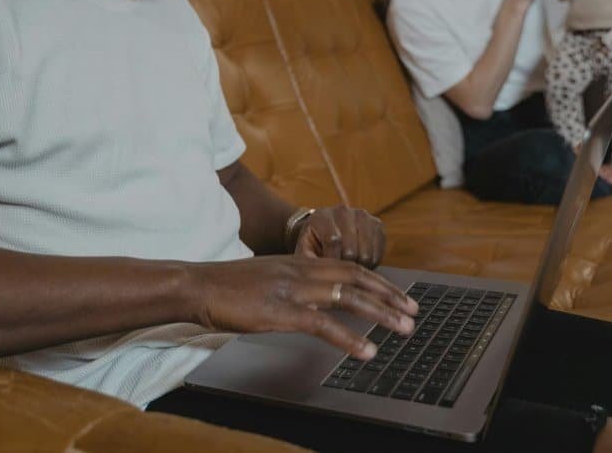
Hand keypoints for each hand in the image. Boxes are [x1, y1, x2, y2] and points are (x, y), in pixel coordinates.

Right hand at [189, 256, 418, 359]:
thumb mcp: (268, 277)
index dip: (379, 281)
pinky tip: (366, 350)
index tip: (400, 295)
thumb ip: (293, 283)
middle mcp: (303, 270)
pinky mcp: (281, 311)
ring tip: (403, 329)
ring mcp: (294, 289)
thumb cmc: (227, 286)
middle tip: (413, 312)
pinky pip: (323, 325)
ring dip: (381, 314)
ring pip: (348, 298)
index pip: (350, 268)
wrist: (198, 285)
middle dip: (390, 296)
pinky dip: (349, 338)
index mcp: (300, 262)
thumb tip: (313, 299)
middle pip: (358, 278)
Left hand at [293, 205, 385, 267]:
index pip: (334, 241)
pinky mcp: (377, 224)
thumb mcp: (304, 253)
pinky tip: (360, 260)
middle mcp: (343, 211)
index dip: (333, 261)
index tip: (329, 271)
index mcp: (322, 216)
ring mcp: (362, 216)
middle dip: (345, 266)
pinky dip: (371, 261)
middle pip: (352, 249)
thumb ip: (309, 262)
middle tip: (338, 270)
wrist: (323, 233)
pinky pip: (379, 252)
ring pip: (367, 253)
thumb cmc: (312, 246)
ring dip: (359, 265)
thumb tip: (319, 279)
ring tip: (348, 265)